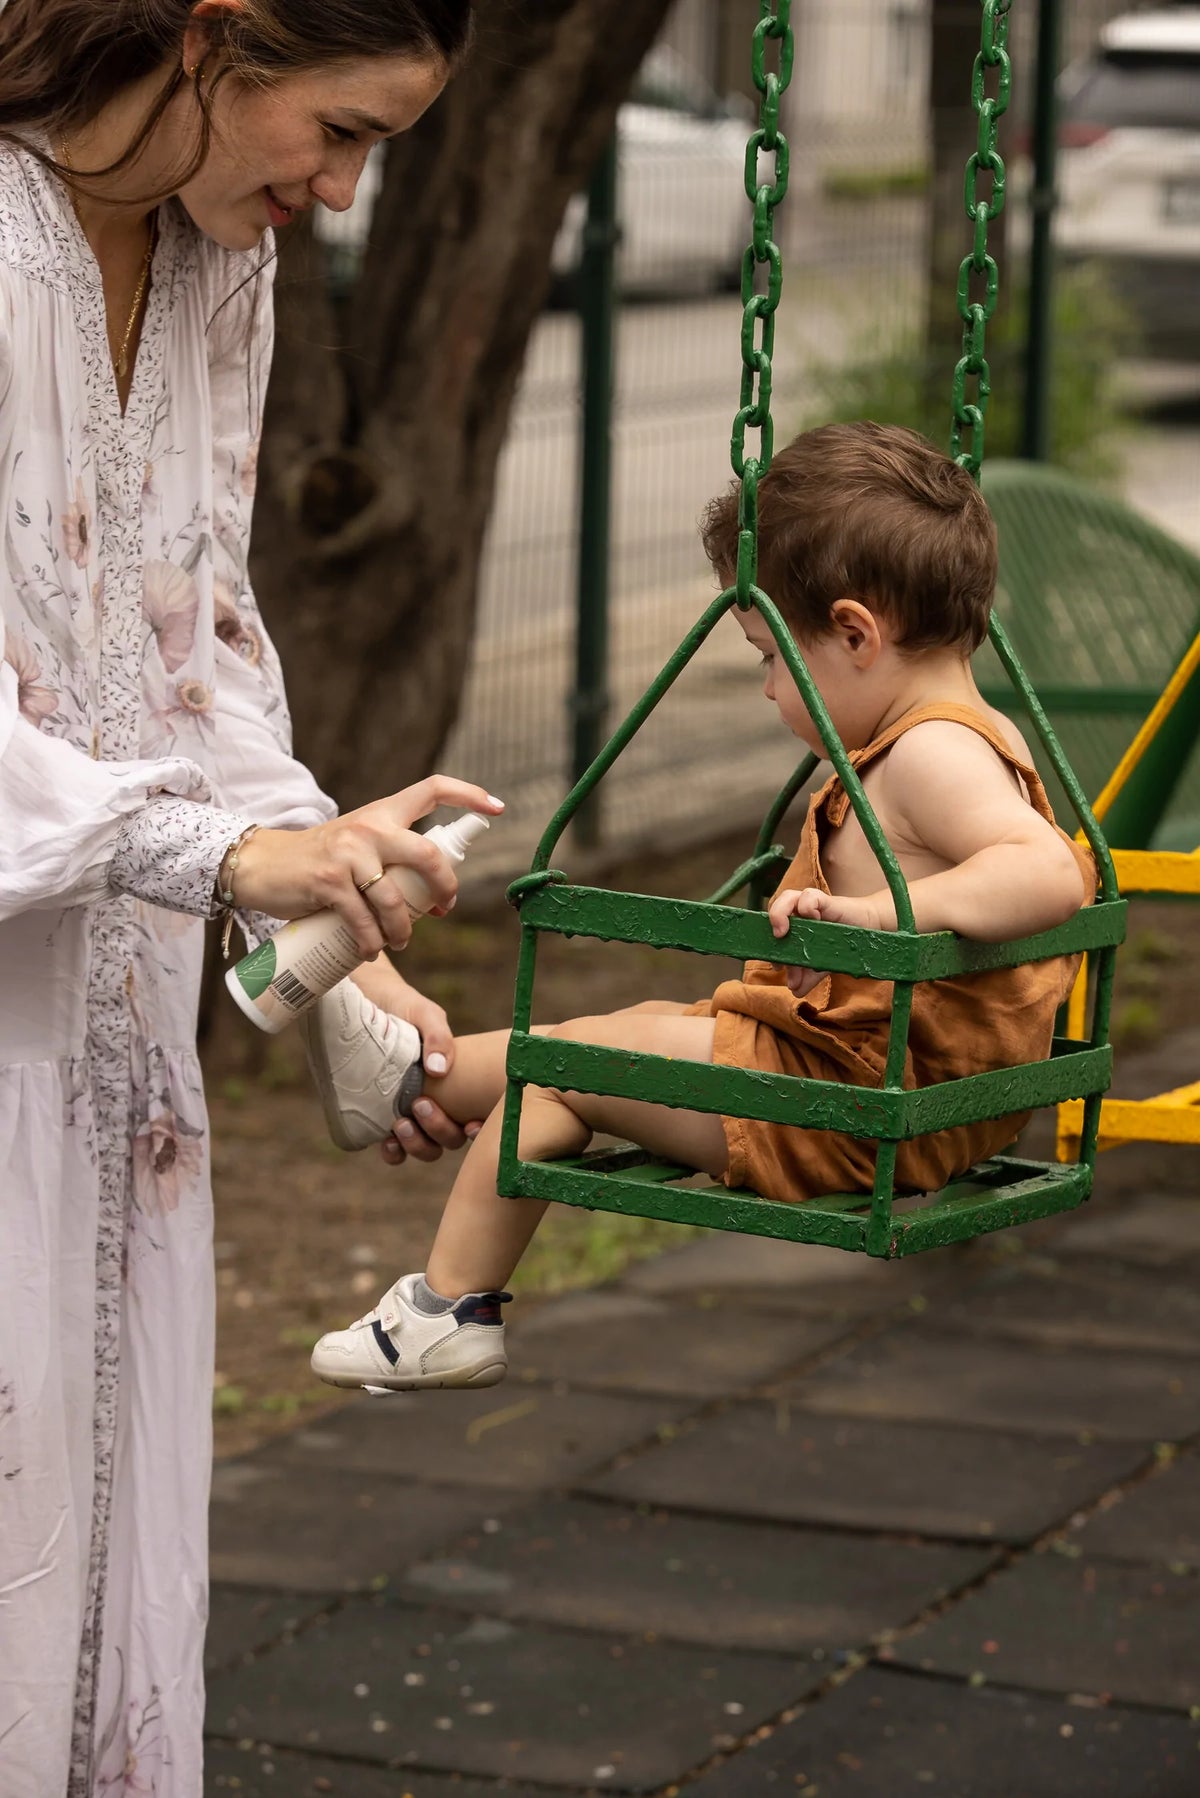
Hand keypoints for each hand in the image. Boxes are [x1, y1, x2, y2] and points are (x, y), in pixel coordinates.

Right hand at [232, 777, 503, 956]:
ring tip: (398, 942)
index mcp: (382, 812)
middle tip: (443, 909)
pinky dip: (372, 942)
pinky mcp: (329, 882)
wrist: (263, 864)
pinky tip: (371, 951)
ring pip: (395, 899)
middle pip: (428, 855)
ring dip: (402, 930)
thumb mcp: (357, 843)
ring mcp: (349, 854)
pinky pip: (364, 920)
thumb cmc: (318, 860)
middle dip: (445, 888)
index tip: (498, 808)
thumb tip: (430, 893)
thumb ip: (389, 855)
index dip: (469, 795)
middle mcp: (370, 827)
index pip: (432, 789)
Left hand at [347, 963, 483, 1168]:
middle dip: (439, 1130)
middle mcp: (440, 1107)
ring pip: (426, 1149)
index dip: (479, 1131)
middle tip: (420, 1104)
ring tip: (399, 1124)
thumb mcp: (426, 1016)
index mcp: (460, 1086)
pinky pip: (394, 1151)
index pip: (477, 1117)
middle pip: (451, 1139)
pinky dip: (394, 1153)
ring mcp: (413, 1118)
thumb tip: (439, 1069)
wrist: (370, 1002)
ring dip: (417, 1145)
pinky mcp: (383, 1122)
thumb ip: (438, 1037)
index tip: (470, 1124)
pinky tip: (386, 1142)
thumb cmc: (406, 1008)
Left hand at [767, 886, 891, 994]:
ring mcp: (811, 905)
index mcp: (794, 925)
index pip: (771, 930)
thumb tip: (795, 990)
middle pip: (773, 911)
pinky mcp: (826, 900)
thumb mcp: (823, 964)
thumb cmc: (842, 944)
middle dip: (772, 932)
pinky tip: (814, 919)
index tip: (779, 967)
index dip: (769, 947)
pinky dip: (806, 906)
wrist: (869, 931)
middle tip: (779, 948)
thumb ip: (808, 977)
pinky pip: (809, 896)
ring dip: (779, 914)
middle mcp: (798, 912)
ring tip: (783, 932)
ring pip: (786, 897)